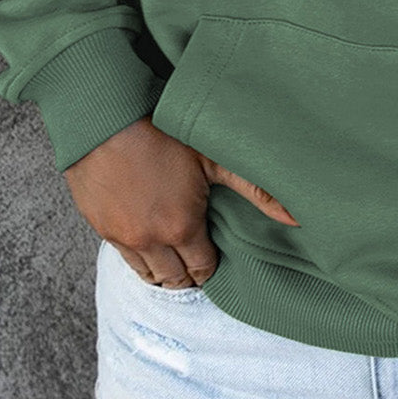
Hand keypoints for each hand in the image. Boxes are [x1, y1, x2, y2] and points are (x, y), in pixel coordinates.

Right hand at [64, 117, 298, 287]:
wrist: (103, 117)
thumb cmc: (160, 132)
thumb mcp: (213, 158)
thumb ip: (256, 190)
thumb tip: (297, 216)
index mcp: (181, 228)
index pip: (203, 270)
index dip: (212, 267)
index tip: (216, 257)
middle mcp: (150, 240)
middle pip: (175, 280)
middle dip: (189, 275)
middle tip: (198, 262)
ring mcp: (122, 237)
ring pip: (147, 276)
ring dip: (163, 272)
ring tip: (175, 258)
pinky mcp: (101, 228)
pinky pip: (124, 260)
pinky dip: (140, 258)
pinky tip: (148, 244)